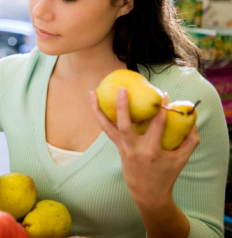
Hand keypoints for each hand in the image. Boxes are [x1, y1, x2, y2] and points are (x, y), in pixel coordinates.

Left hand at [89, 87, 199, 207]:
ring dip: (97, 110)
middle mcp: (134, 149)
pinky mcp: (117, 147)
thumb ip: (190, 140)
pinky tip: (94, 103)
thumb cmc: (166, 174)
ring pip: (106, 127)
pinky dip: (100, 116)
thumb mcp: (181, 159)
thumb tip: (191, 118)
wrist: (147, 194)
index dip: (161, 109)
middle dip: (122, 106)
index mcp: (152, 151)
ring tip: (91, 93)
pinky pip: (106, 129)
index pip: (156, 125)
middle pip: (124, 125)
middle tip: (121, 89)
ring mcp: (123, 148)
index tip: (162, 94)